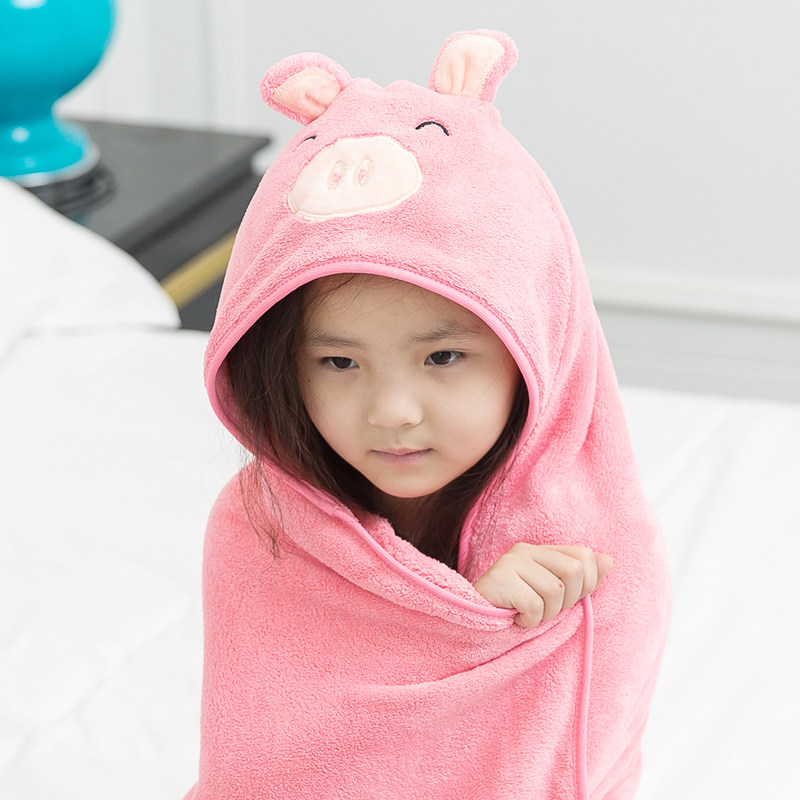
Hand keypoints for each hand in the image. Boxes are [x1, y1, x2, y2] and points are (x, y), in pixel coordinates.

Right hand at [473, 544, 612, 627]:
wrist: (475, 621)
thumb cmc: (517, 608)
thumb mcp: (553, 594)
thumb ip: (581, 578)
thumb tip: (609, 561)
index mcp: (542, 550)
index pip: (584, 555)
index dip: (587, 583)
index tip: (569, 601)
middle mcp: (526, 550)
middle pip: (574, 571)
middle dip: (568, 601)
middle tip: (546, 610)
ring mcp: (511, 562)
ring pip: (555, 591)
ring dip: (547, 614)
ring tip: (529, 614)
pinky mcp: (499, 578)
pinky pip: (534, 605)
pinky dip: (530, 621)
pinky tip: (516, 618)